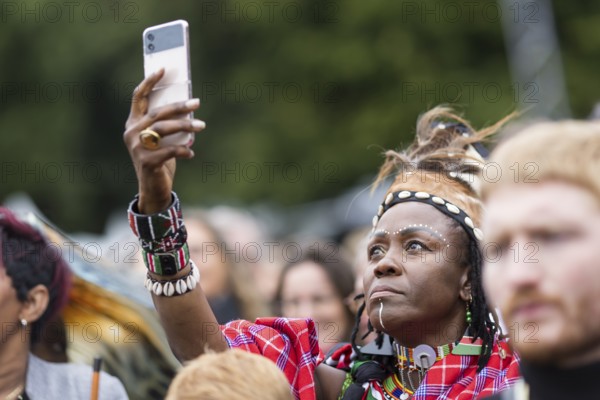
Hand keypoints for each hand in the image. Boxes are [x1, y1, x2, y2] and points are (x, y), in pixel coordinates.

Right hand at [123, 69, 204, 213]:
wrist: (153, 189)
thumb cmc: (160, 160)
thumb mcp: (161, 140)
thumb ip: (167, 125)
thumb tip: (188, 107)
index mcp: (133, 123)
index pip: (138, 97)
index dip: (149, 82)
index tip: (163, 69)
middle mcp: (132, 133)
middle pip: (157, 112)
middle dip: (179, 106)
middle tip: (197, 101)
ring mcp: (137, 148)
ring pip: (163, 129)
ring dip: (185, 125)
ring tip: (202, 126)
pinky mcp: (147, 162)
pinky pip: (169, 150)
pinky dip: (183, 150)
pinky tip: (191, 153)